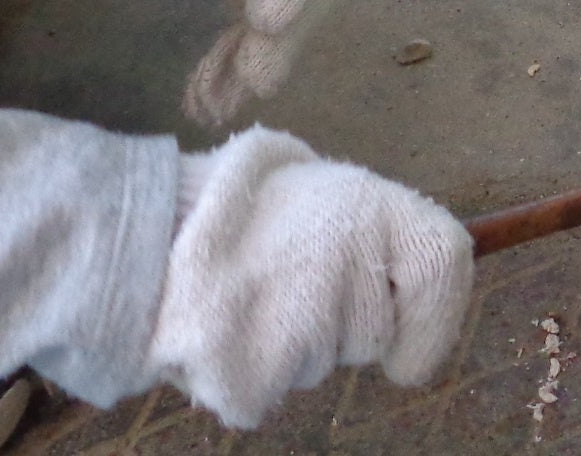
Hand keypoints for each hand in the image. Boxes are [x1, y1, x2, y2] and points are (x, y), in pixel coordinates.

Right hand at [153, 130, 472, 428]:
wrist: (134, 231)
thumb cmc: (230, 206)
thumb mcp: (315, 188)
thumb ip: (372, 232)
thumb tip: (420, 280)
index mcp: (370, 205)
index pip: (445, 264)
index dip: (435, 315)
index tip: (407, 346)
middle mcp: (348, 261)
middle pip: (374, 330)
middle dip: (337, 325)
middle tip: (280, 281)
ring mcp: (303, 322)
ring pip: (319, 363)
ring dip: (285, 344)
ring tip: (238, 291)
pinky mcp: (254, 375)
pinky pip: (266, 392)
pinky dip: (241, 374)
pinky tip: (214, 328)